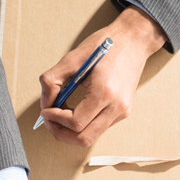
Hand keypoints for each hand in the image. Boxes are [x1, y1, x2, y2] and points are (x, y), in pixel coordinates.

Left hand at [39, 6, 166, 146]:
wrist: (134, 40)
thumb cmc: (105, 45)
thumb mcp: (72, 58)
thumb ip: (52, 81)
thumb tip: (45, 104)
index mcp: (104, 92)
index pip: (76, 122)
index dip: (56, 120)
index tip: (46, 110)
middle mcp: (116, 107)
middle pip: (83, 139)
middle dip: (61, 133)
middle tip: (49, 120)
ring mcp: (122, 112)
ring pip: (91, 137)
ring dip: (70, 131)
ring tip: (59, 116)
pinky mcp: (123, 112)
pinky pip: (98, 128)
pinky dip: (82, 125)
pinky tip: (74, 111)